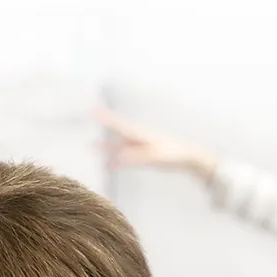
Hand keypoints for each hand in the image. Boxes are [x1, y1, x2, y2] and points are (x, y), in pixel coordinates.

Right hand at [96, 108, 218, 179]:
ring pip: (120, 146)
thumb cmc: (171, 154)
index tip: (93, 110)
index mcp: (138, 134)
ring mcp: (141, 146)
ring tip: (92, 147)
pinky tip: (109, 166)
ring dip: (107, 148)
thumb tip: (117, 158)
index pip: (118, 124)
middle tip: (88, 127)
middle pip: (116, 134)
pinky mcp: (145, 155)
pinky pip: (126, 156)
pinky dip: (116, 160)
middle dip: (102, 131)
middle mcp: (137, 138)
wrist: (187, 158)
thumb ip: (134, 157)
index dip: (106, 118)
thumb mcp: (152, 156)